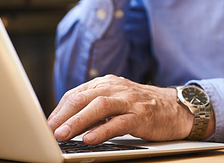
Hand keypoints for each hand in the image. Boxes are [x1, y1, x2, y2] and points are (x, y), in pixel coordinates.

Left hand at [47, 75, 193, 144]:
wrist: (176, 107)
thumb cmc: (142, 106)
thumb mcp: (116, 100)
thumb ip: (94, 107)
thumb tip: (66, 123)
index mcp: (106, 83)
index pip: (76, 94)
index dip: (60, 110)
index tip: (48, 124)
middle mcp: (116, 88)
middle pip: (84, 98)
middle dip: (64, 115)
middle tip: (49, 130)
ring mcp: (129, 101)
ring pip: (99, 107)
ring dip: (78, 121)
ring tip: (63, 134)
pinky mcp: (142, 115)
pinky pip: (119, 122)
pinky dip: (103, 130)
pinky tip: (90, 139)